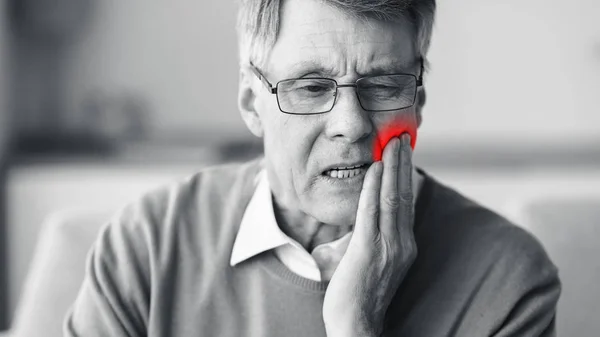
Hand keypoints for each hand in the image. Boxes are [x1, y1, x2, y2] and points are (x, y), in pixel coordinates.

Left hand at [322, 134, 416, 336]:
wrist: (356, 324)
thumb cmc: (358, 293)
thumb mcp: (370, 259)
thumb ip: (369, 235)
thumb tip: (363, 216)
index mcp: (404, 244)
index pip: (405, 202)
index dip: (405, 175)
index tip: (404, 152)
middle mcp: (402, 243)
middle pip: (403, 195)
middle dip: (403, 163)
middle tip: (401, 136)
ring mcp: (389, 247)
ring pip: (392, 198)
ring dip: (392, 167)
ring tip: (392, 143)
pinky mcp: (369, 251)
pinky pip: (372, 212)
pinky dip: (374, 187)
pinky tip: (375, 168)